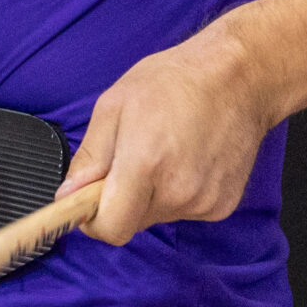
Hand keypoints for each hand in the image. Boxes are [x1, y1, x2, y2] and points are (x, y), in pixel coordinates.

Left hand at [57, 23, 278, 244]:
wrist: (238, 78)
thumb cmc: (174, 82)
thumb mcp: (114, 105)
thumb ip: (89, 157)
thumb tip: (68, 195)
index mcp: (145, 166)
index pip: (111, 228)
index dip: (93, 220)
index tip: (88, 201)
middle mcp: (177, 191)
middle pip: (131, 222)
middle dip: (120, 199)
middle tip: (129, 158)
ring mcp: (204, 202)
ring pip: (157, 216)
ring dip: (149, 194)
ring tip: (163, 151)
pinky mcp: (222, 205)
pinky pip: (184, 211)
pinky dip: (177, 192)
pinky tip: (186, 159)